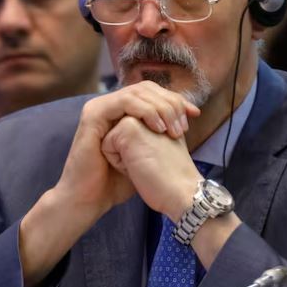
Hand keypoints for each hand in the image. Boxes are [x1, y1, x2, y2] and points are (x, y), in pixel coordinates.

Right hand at [56, 81, 200, 213]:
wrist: (91, 199)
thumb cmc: (117, 181)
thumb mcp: (146, 152)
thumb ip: (158, 133)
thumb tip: (182, 120)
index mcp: (122, 110)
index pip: (153, 92)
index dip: (175, 99)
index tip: (195, 114)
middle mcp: (110, 104)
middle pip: (147, 88)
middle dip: (171, 102)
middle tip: (184, 125)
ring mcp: (99, 107)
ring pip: (138, 91)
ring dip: (161, 107)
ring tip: (173, 129)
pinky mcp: (93, 115)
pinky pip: (124, 102)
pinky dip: (145, 111)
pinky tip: (158, 127)